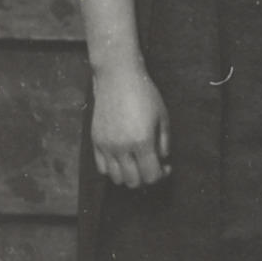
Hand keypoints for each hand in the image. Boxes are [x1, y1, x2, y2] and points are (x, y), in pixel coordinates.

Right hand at [91, 65, 170, 187]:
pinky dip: (113, 170)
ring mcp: (106, 146)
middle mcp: (122, 147)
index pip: (151, 176)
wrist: (117, 78)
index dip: (161, 175)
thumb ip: (164, 142)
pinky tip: (122, 158)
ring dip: (129, 176)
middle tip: (152, 166)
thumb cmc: (144, 94)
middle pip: (133, 182)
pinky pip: (102, 168)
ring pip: (116, 178)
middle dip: (146, 178)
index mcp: (142, 141)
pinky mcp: (95, 141)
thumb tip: (163, 159)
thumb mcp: (163, 117)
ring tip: (137, 163)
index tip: (166, 166)